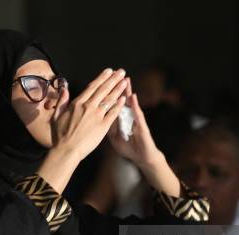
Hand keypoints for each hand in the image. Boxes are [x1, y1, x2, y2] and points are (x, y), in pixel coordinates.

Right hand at [51, 68, 127, 161]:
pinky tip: (124, 99)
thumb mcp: (57, 116)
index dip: (102, 78)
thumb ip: (62, 102)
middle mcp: (88, 106)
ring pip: (109, 99)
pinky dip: (118, 105)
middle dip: (113, 79)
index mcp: (77, 103)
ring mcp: (96, 116)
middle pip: (103, 90)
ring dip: (118, 89)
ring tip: (125, 81)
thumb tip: (65, 90)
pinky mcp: (103, 126)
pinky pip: (113, 113)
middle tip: (121, 71)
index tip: (108, 71)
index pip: (92, 87)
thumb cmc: (60, 136)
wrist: (66, 150)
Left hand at [107, 79, 181, 196]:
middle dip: (117, 87)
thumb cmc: (129, 147)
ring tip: (125, 80)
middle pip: (120, 99)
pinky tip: (132, 97)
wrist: (142, 157)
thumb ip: (106, 126)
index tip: (101, 82)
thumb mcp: (113, 137)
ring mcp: (135, 120)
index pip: (112, 103)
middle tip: (114, 73)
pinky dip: (134, 106)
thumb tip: (96, 118)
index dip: (107, 93)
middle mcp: (128, 117)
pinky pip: (137, 114)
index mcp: (119, 118)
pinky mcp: (141, 126)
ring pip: (130, 104)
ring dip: (127, 92)